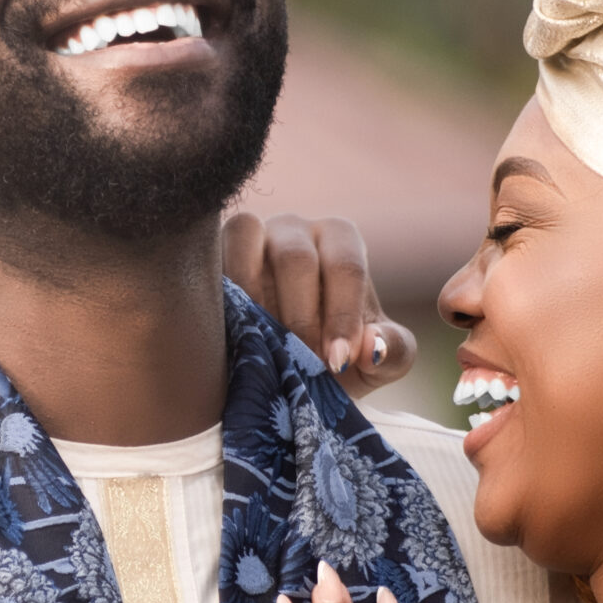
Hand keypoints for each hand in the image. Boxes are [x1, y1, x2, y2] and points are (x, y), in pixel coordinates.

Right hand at [222, 213, 417, 398]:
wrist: (282, 373)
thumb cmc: (334, 358)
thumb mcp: (375, 364)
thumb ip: (393, 353)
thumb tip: (372, 346)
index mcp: (340, 239)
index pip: (346, 266)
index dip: (343, 316)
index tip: (337, 363)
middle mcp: (293, 229)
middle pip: (296, 259)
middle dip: (301, 318)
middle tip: (302, 364)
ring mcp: (248, 236)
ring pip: (246, 240)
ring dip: (254, 300)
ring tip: (264, 346)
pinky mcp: (210, 254)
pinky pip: (209, 257)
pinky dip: (220, 295)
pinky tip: (231, 336)